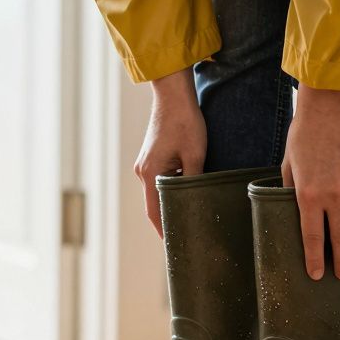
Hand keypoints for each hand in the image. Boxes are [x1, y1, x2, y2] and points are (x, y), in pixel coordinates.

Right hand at [134, 69, 205, 236]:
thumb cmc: (184, 122)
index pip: (154, 213)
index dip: (163, 231)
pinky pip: (159, 179)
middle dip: (168, 219)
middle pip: (154, 204)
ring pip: (157, 192)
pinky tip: (185, 192)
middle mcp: (143, 172)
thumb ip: (193, 181)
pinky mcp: (150, 156)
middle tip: (184, 234)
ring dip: (170, 203)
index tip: (174, 246)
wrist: (172, 93)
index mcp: (150, 174)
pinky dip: (170, 189)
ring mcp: (145, 163)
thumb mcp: (195, 154)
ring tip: (188, 216)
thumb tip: (197, 201)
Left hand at [281, 87, 339, 279]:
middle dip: (339, 260)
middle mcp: (334, 195)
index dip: (314, 259)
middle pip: (339, 238)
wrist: (332, 105)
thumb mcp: (290, 165)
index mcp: (308, 195)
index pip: (312, 237)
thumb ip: (292, 191)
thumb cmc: (304, 133)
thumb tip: (294, 211)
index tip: (317, 275)